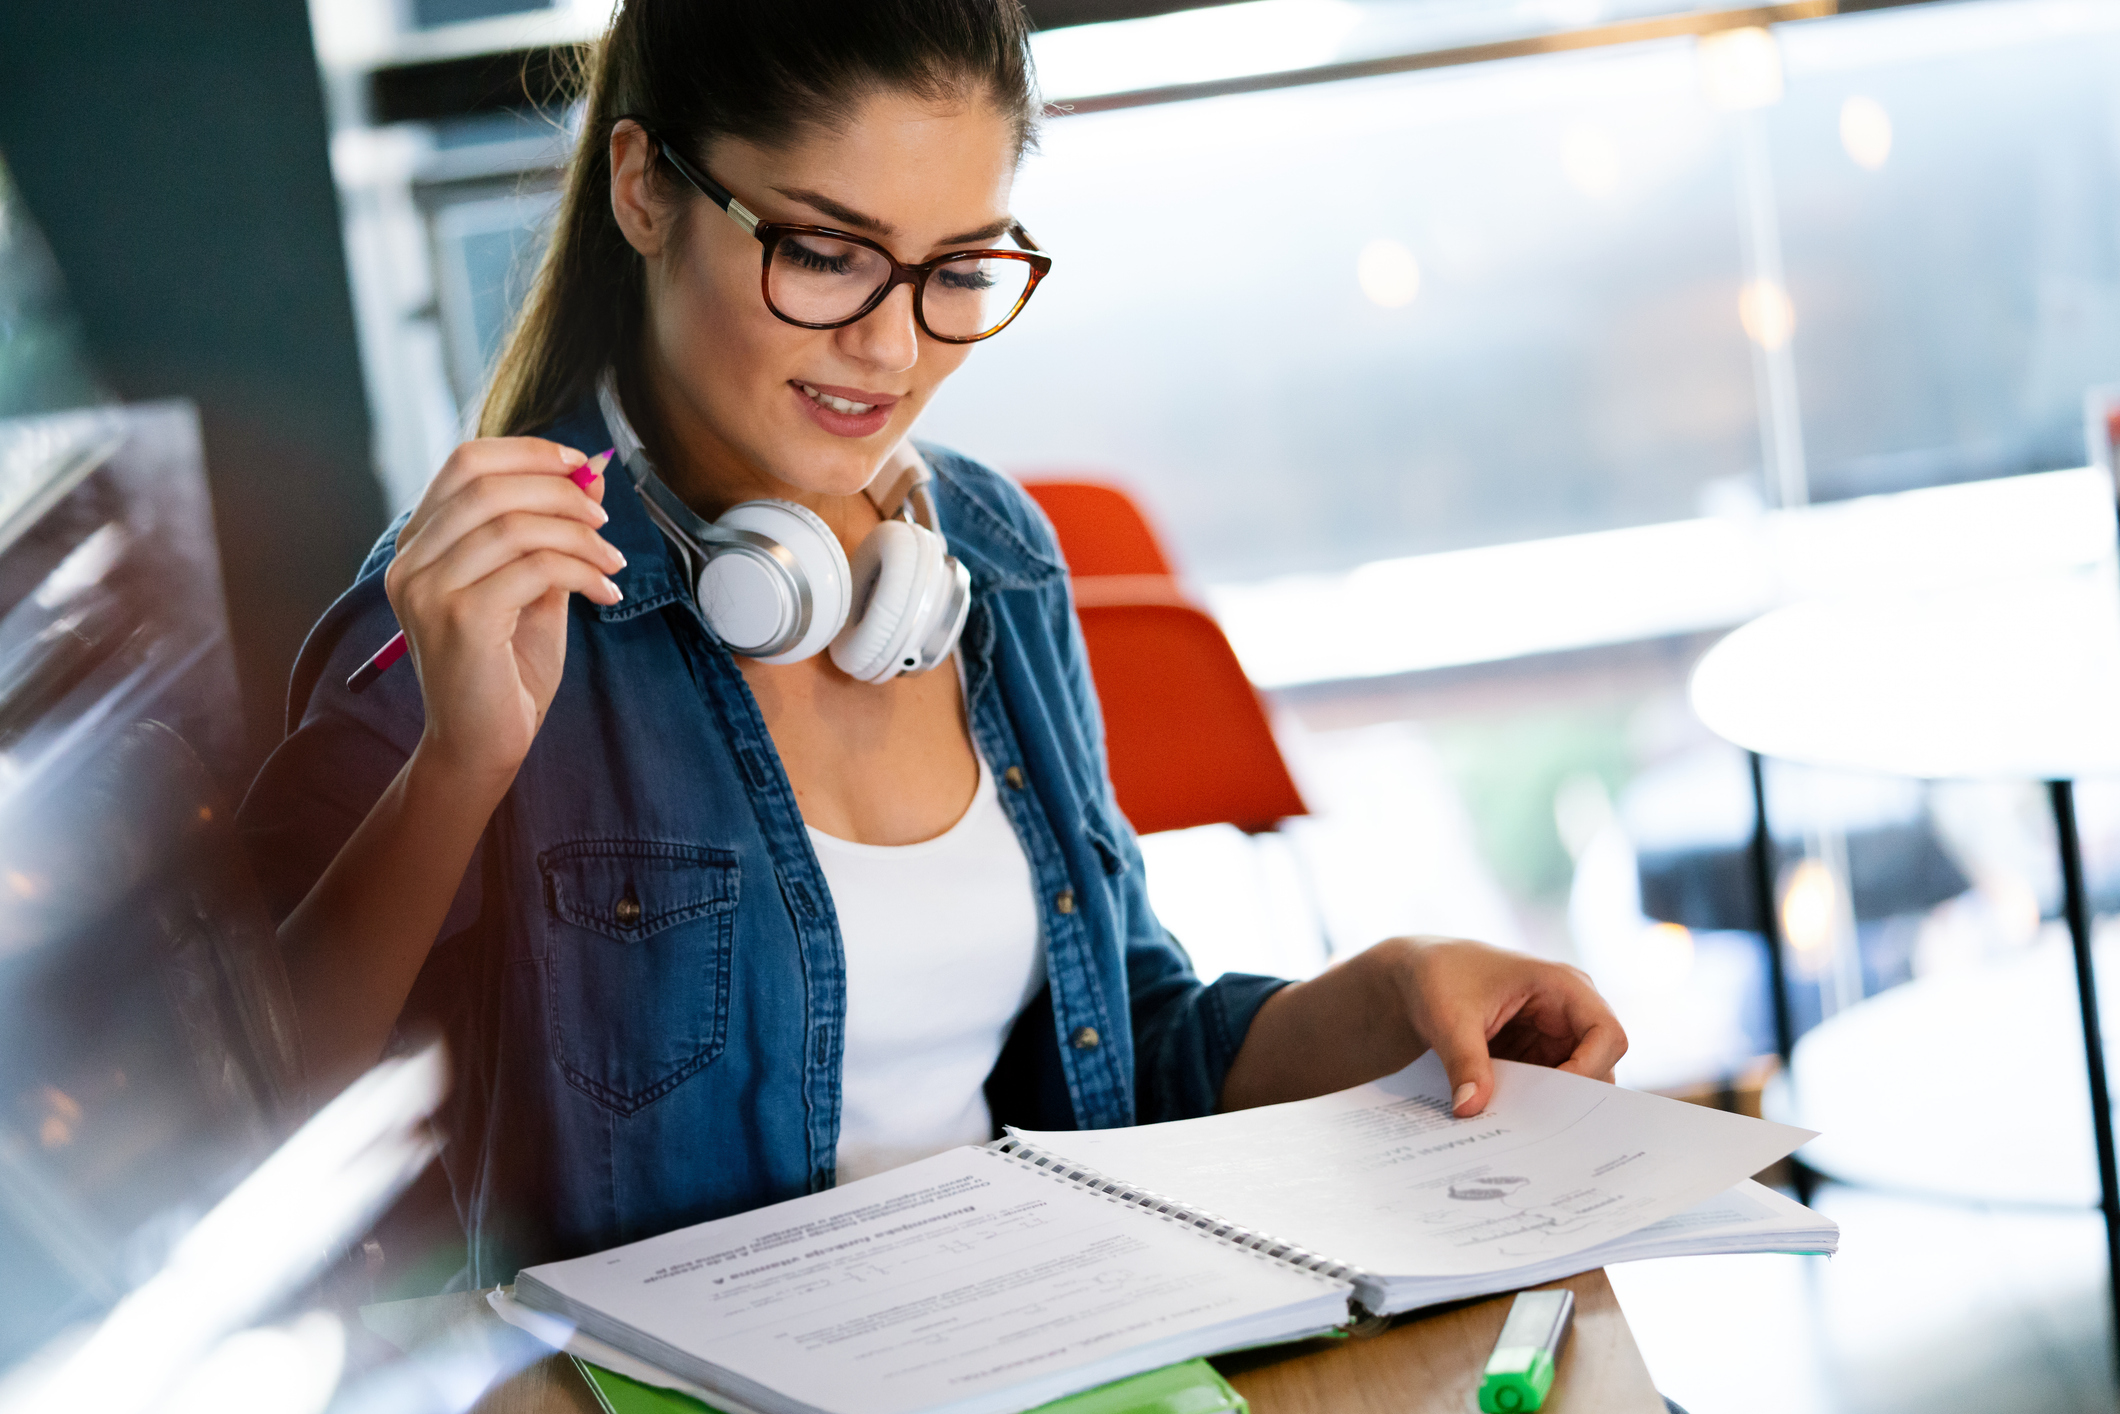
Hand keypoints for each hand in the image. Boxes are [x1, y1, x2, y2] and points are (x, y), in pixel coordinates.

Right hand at [383, 438, 623, 784]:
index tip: (582, 466)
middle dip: (560, 493)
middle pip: (489, 485)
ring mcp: (427, 589)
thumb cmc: (506, 668)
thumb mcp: (532, 587)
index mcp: (418, 544)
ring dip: (579, 537)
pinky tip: (605, 592)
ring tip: (612, 563)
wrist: (482, 744)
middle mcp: (410, 562)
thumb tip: (591, 475)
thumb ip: (551, 531)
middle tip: (605, 519)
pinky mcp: (459, 618)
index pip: (465, 462)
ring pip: (515, 525)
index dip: (529, 453)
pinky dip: (581, 571)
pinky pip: (533, 568)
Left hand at [1389, 936, 1626, 1115]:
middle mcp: (1569, 1012)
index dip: (1590, 1070)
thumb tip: (1470, 1110)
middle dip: (1571, 1098)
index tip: (1553, 1098)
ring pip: (1574, 1085)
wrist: (1417, 975)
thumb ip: (1464, 1062)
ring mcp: (1555, 1036)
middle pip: (1599, 1066)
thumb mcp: (1449, 1017)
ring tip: (1515, 1129)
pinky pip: (1546, 1090)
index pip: (1607, 1035)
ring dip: (1548, 1106)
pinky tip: (1503, 1121)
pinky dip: (1529, 1107)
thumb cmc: (1440, 977)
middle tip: (1537, 1131)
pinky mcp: (1536, 1056)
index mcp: (1563, 986)